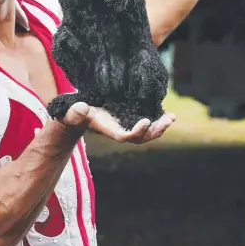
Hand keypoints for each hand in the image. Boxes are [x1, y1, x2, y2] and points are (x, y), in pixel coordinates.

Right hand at [61, 102, 176, 144]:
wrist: (77, 114)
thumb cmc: (73, 113)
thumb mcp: (72, 111)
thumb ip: (75, 111)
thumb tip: (81, 107)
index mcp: (107, 129)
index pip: (124, 136)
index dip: (136, 132)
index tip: (146, 121)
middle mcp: (119, 130)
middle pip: (140, 138)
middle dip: (154, 131)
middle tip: (168, 120)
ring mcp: (125, 126)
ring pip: (146, 132)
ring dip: (159, 126)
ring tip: (171, 117)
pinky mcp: (128, 118)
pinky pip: (145, 124)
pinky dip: (157, 120)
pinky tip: (167, 113)